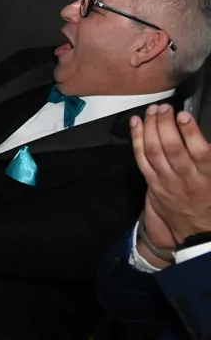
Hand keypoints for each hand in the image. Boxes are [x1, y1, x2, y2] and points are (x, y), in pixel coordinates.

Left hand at [130, 104, 210, 243]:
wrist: (196, 231)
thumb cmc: (210, 200)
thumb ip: (209, 158)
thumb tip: (205, 138)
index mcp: (207, 177)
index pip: (199, 153)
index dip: (190, 133)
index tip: (184, 115)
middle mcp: (186, 179)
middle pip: (171, 148)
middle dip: (165, 124)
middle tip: (164, 108)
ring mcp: (166, 181)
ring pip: (154, 152)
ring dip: (150, 127)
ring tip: (152, 110)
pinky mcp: (152, 183)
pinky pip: (140, 159)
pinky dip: (136, 139)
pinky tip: (136, 123)